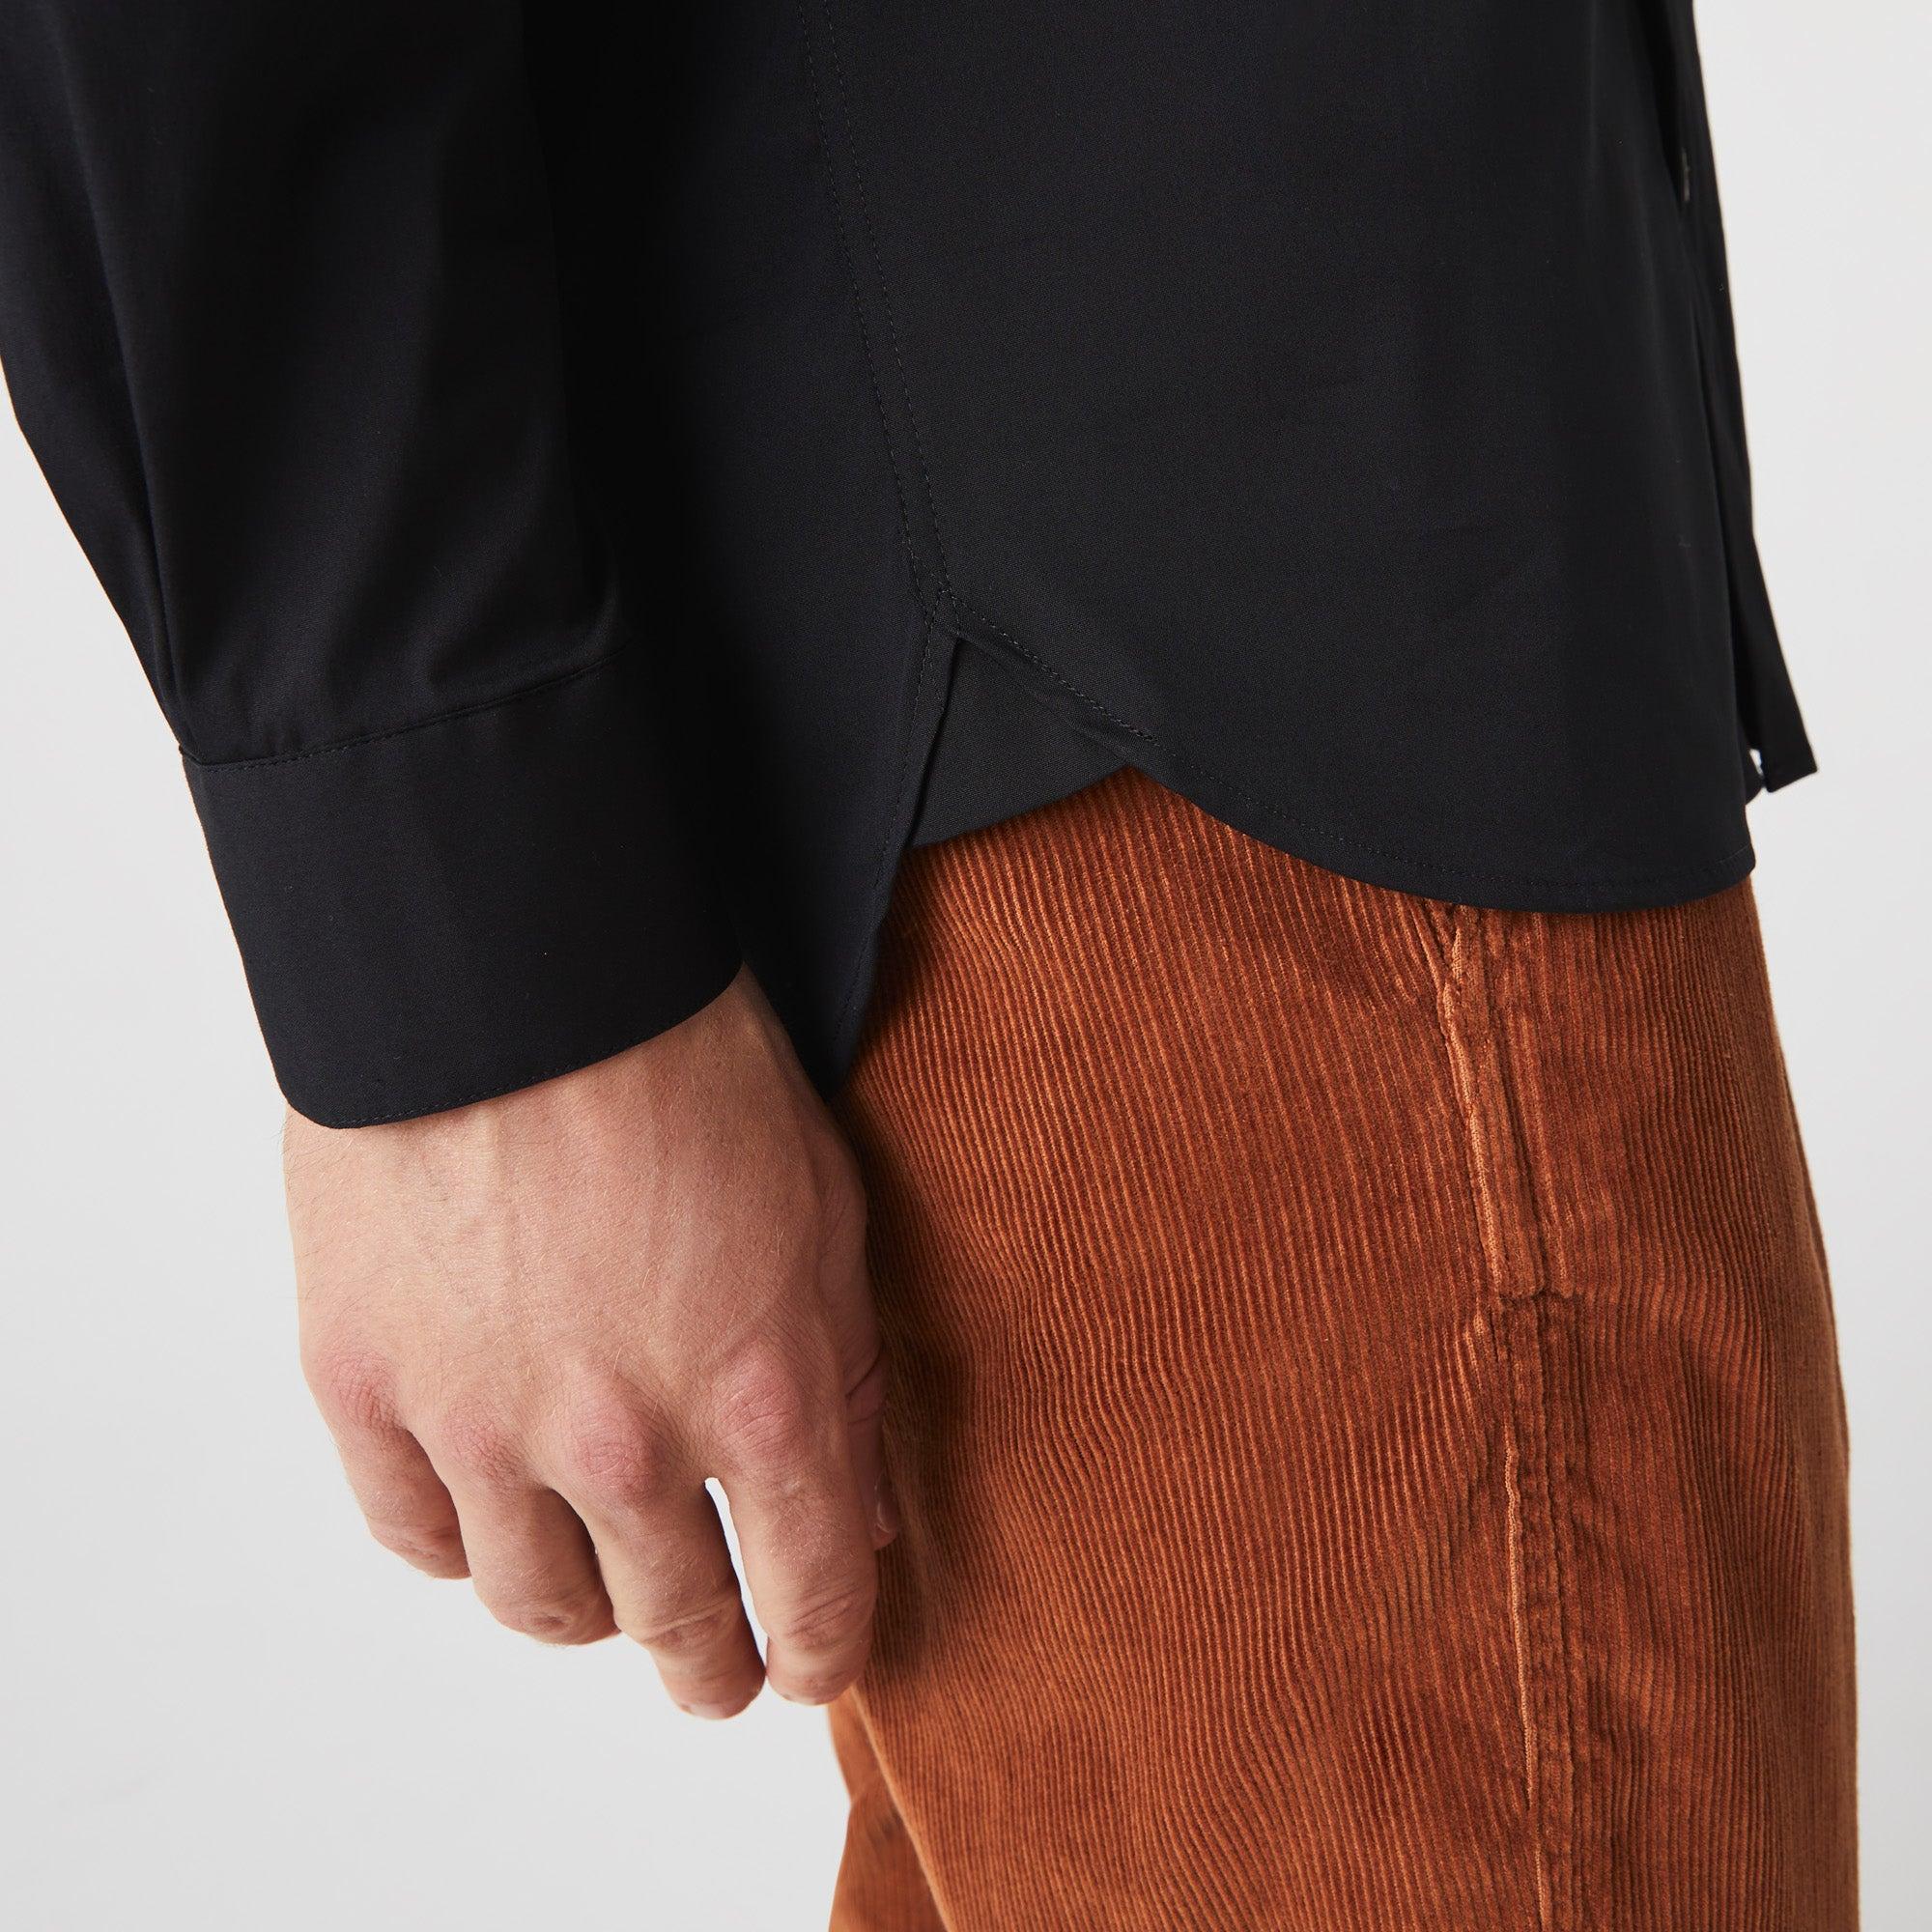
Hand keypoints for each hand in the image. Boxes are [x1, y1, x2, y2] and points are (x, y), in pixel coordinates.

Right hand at [284, 969, 893, 1718]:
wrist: (523, 961)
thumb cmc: (693, 1060)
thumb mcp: (825, 1211)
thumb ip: (848, 1383)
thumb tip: (856, 1518)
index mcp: (761, 1397)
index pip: (808, 1598)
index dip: (818, 1655)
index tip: (810, 1667)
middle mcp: (622, 1442)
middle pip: (671, 1626)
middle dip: (709, 1667)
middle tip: (714, 1672)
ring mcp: (480, 1424)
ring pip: (537, 1605)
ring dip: (585, 1617)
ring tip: (604, 1598)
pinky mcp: (364, 1383)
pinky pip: (413, 1536)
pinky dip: (460, 1546)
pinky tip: (490, 1522)